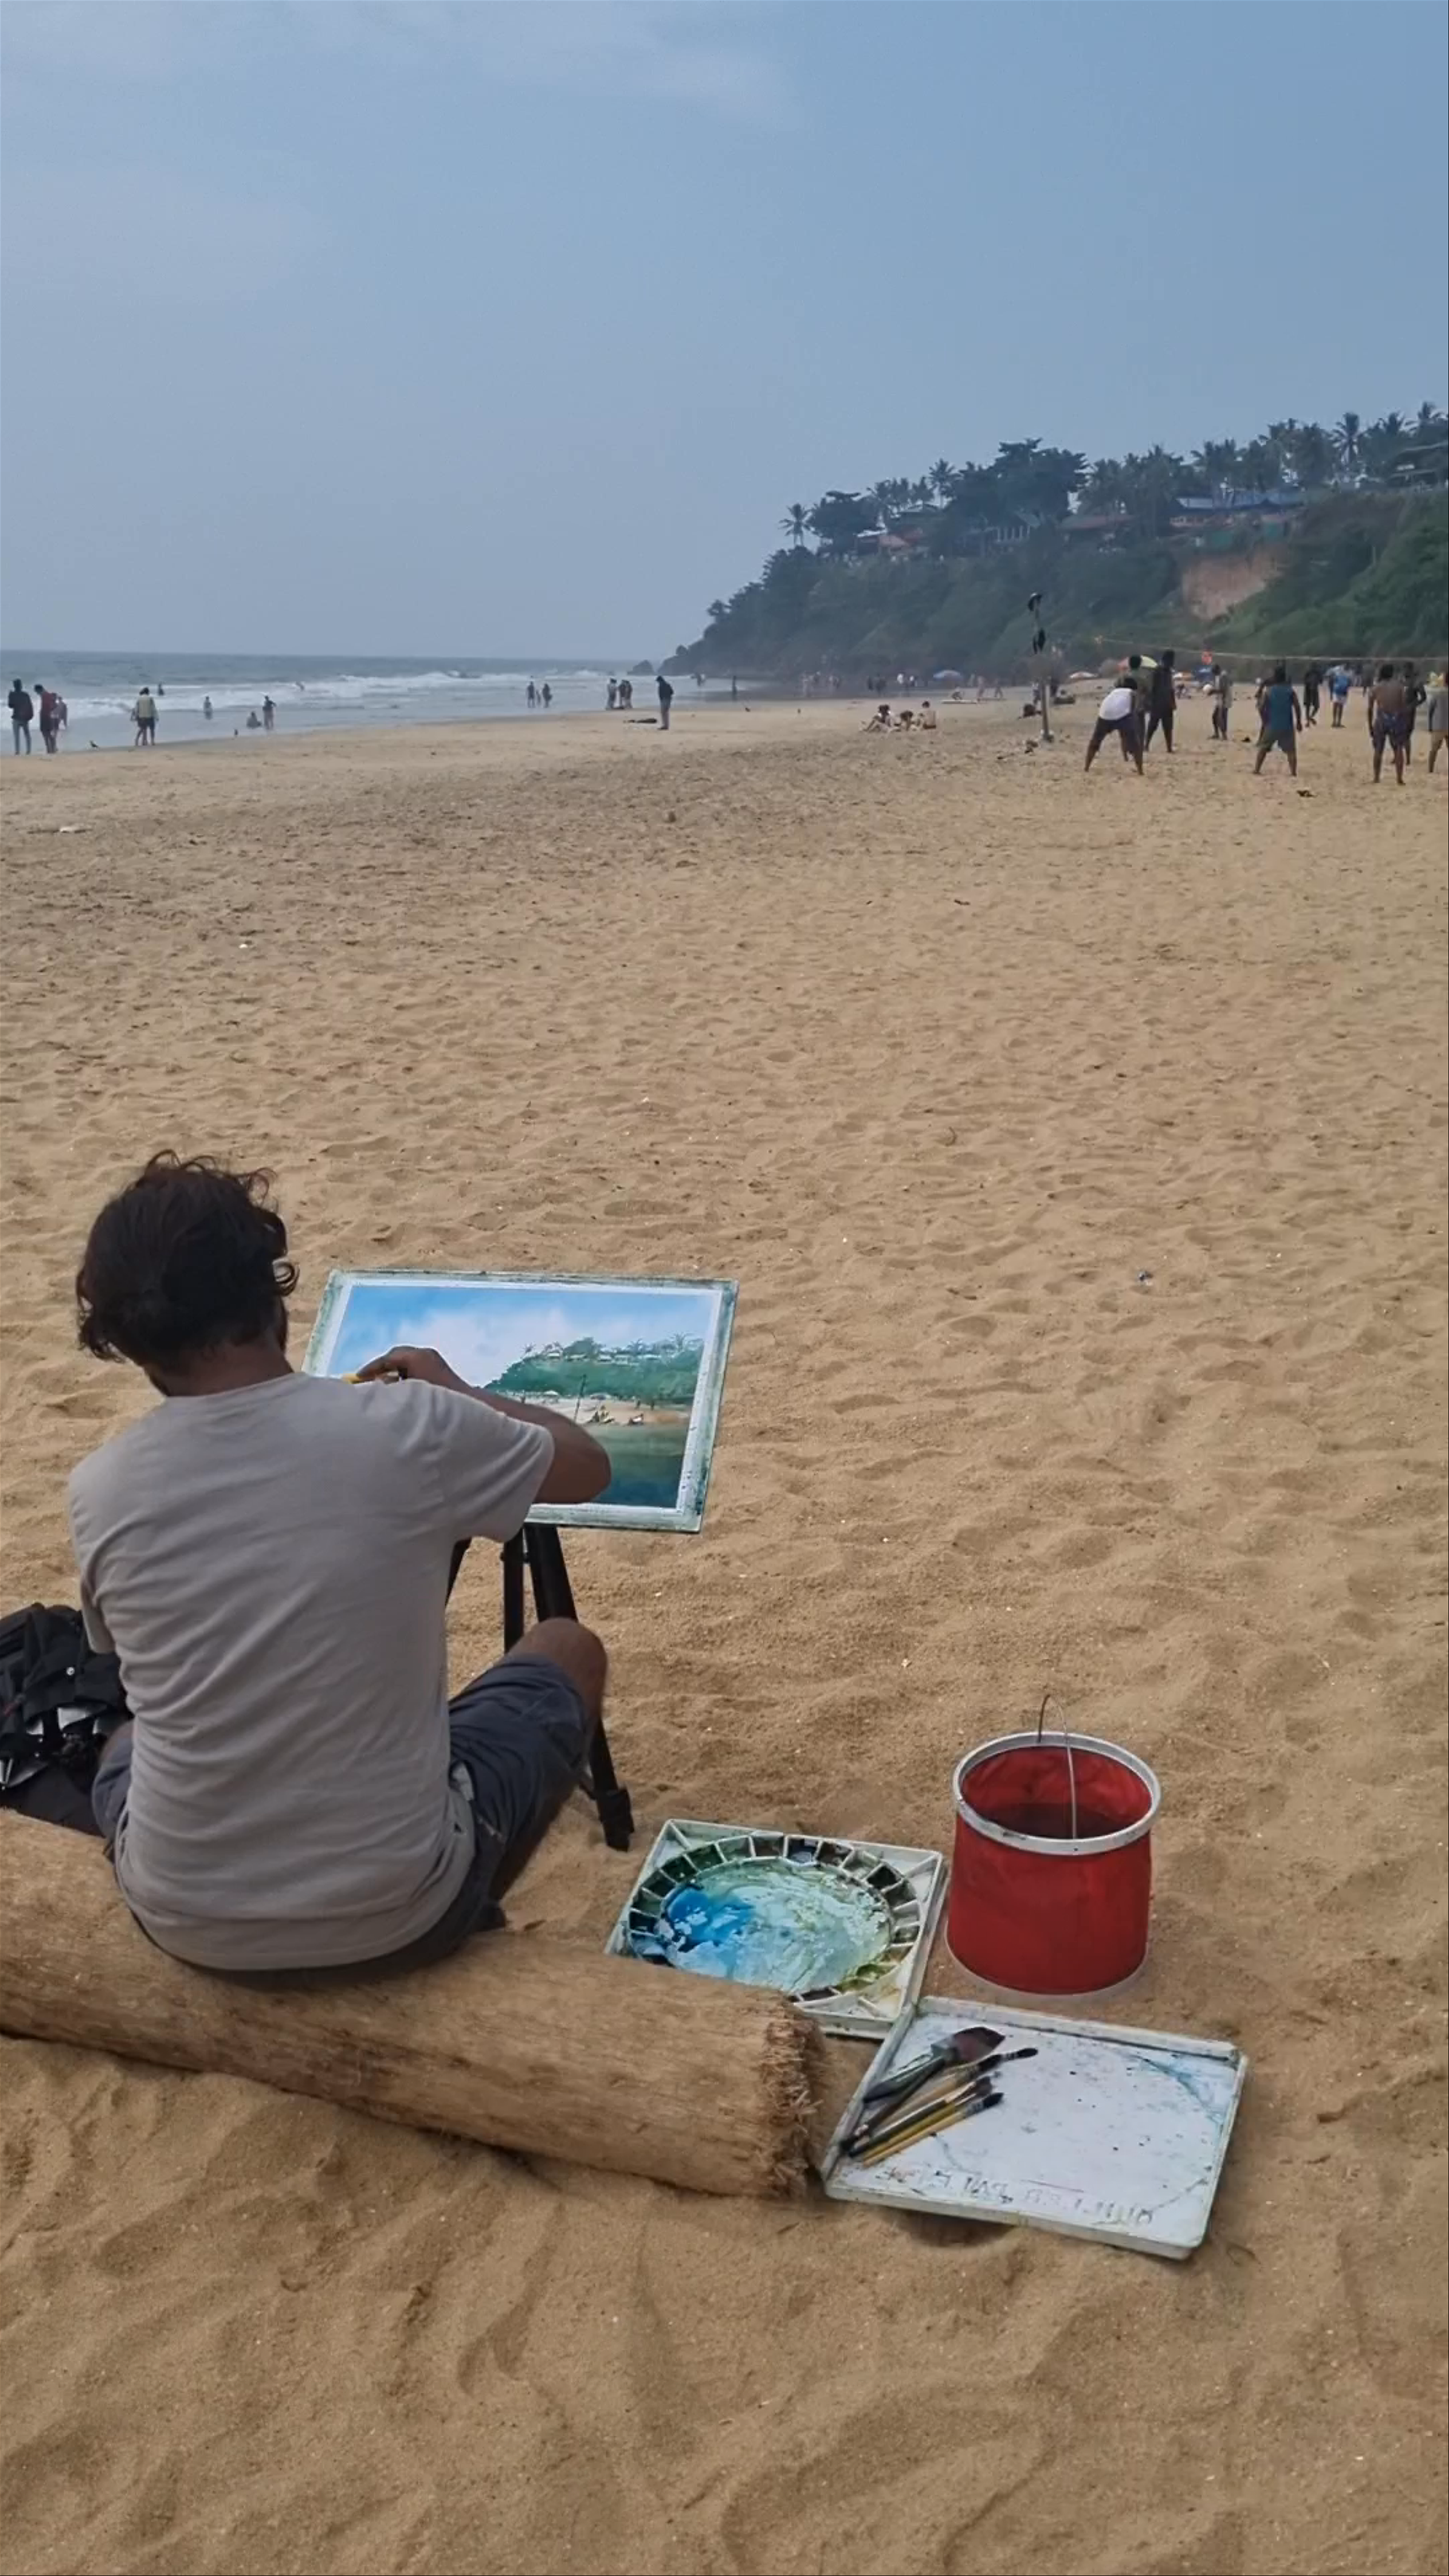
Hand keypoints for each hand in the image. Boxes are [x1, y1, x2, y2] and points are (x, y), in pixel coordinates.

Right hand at [353, 1346, 470, 1392]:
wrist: (470, 1408)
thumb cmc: (439, 1403)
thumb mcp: (409, 1395)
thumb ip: (390, 1390)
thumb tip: (375, 1387)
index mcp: (417, 1357)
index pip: (387, 1359)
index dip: (370, 1368)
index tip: (357, 1378)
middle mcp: (425, 1354)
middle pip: (396, 1357)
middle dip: (380, 1368)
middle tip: (366, 1380)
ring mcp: (433, 1360)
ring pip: (406, 1362)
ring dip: (393, 1372)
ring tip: (380, 1386)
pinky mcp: (438, 1369)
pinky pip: (415, 1368)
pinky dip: (404, 1376)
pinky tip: (399, 1391)